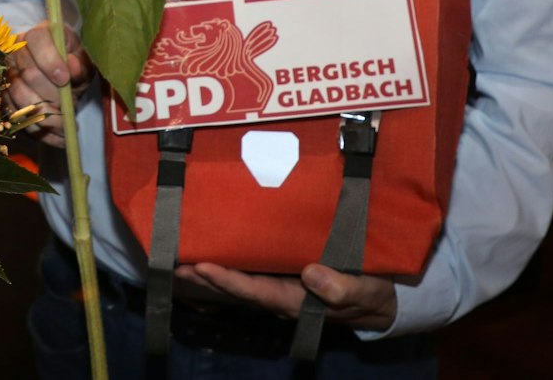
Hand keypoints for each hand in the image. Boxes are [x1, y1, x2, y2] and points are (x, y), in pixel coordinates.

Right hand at [6, 20, 89, 145]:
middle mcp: (16, 52)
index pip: (37, 41)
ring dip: (45, 116)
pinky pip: (17, 118)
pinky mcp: (5, 99)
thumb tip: (72, 66)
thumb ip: (81, 62)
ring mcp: (6, 76)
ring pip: (20, 98)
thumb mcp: (84, 59)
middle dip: (51, 95)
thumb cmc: (73, 62)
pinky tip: (59, 138)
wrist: (62, 74)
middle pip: (27, 74)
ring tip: (66, 126)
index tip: (65, 79)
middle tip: (70, 108)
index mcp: (37, 35)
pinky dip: (40, 132)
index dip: (49, 61)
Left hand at [174, 263, 396, 330]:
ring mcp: (278, 287)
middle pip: (235, 290)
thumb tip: (310, 274)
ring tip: (176, 259)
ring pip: (236, 282)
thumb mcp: (366, 292)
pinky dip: (224, 264)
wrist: (380, 300)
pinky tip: (206, 250)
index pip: (255, 292)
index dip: (227, 280)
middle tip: (173, 264)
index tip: (202, 267)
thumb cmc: (372, 294)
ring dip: (207, 274)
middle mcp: (279, 296)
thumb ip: (342, 288)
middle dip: (204, 279)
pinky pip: (247, 272)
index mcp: (296, 301)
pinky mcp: (280, 275)